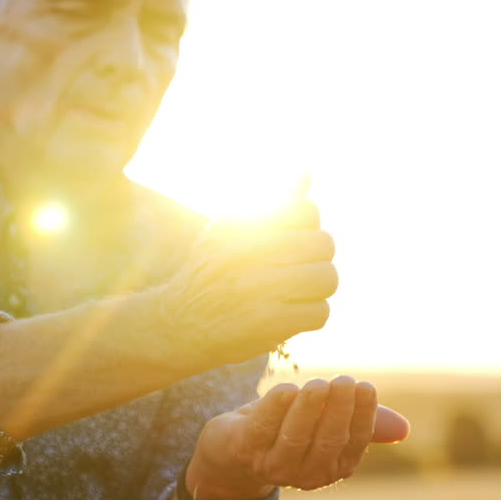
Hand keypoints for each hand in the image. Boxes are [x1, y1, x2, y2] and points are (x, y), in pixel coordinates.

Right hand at [158, 185, 336, 367]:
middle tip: (299, 271)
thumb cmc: (208, 276)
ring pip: (327, 277)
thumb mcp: (228, 233)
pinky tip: (290, 316)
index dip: (308, 229)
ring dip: (317, 289)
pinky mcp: (269, 322)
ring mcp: (259, 288)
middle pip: (324, 243)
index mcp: (241, 225)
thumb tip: (306, 172)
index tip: (292, 245)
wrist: (173, 327)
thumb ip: (272, 205)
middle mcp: (248, 251)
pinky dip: (310, 316)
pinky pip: (320, 312)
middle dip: (317, 259)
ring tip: (297, 294)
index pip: (306, 210)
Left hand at [186, 377, 409, 499]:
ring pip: (296, 438)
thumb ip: (358, 423)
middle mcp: (304, 473)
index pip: (354, 444)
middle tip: (344, 380)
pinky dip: (276, 407)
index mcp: (331, 467)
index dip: (362, 416)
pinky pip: (263, 429)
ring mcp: (272, 465)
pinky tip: (287, 388)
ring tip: (318, 383)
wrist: (230, 449)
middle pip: (328, 442)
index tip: (365, 387)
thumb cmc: (285, 429)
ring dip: (309, 409)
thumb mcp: (324, 424)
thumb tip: (404, 428)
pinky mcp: (243, 449)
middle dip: (338, 410)